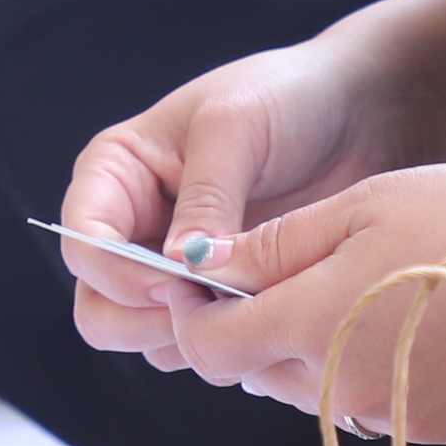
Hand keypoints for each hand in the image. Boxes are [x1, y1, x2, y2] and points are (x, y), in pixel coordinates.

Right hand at [55, 0, 445, 364]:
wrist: (362, 115)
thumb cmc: (289, 98)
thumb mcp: (237, 127)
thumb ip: (205, 196)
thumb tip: (180, 266)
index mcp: (118, 172)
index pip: (83, 241)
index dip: (116, 272)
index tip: (175, 283)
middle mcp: (136, 225)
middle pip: (99, 304)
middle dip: (142, 321)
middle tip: (207, 316)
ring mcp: (178, 268)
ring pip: (145, 336)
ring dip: (189, 340)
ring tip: (249, 317)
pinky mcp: (222, 296)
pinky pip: (201, 343)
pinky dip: (226, 347)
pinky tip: (269, 322)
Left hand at [150, 163, 445, 445]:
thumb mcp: (364, 206)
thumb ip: (276, 244)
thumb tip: (201, 266)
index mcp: (316, 327)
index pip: (209, 350)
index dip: (193, 313)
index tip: (202, 275)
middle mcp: (346, 391)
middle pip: (256, 372)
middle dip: (248, 325)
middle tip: (279, 265)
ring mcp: (395, 419)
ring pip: (309, 392)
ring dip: (304, 348)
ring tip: (350, 283)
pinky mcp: (437, 430)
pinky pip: (366, 404)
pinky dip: (361, 368)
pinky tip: (400, 317)